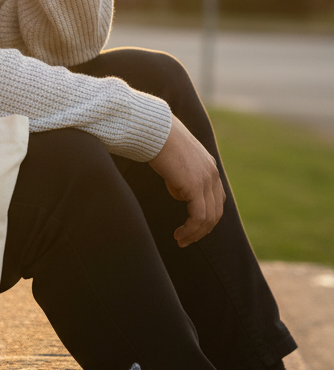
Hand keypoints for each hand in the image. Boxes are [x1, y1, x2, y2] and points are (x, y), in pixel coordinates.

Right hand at [148, 114, 225, 247]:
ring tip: (181, 240)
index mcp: (209, 167)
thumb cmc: (158, 140)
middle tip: (186, 240)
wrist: (155, 129)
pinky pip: (198, 216)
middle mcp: (213, 174)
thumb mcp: (175, 159)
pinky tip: (179, 234)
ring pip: (208, 218)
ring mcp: (206, 181)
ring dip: (195, 233)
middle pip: (216, 212)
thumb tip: (179, 191)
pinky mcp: (195, 186)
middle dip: (202, 230)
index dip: (205, 216)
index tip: (190, 227)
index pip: (216, 199)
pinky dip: (191, 229)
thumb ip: (182, 175)